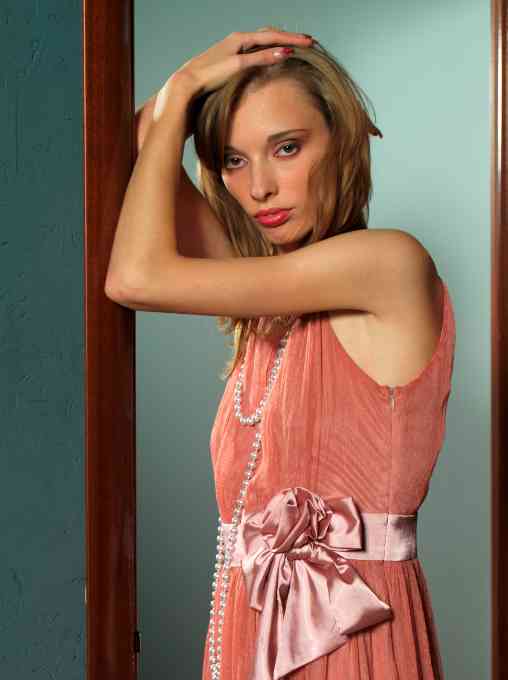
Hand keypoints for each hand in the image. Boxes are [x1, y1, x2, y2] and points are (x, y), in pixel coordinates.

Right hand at [154, 27, 313, 125]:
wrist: (178, 98)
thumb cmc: (197, 99)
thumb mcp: (221, 90)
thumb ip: (235, 86)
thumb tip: (246, 98)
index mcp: (231, 50)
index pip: (261, 40)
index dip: (279, 42)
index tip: (297, 46)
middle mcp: (232, 45)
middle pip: (267, 34)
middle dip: (289, 36)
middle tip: (309, 39)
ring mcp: (231, 52)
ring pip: (265, 39)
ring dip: (287, 40)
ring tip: (306, 42)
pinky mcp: (230, 63)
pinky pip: (256, 56)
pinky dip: (272, 54)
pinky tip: (288, 53)